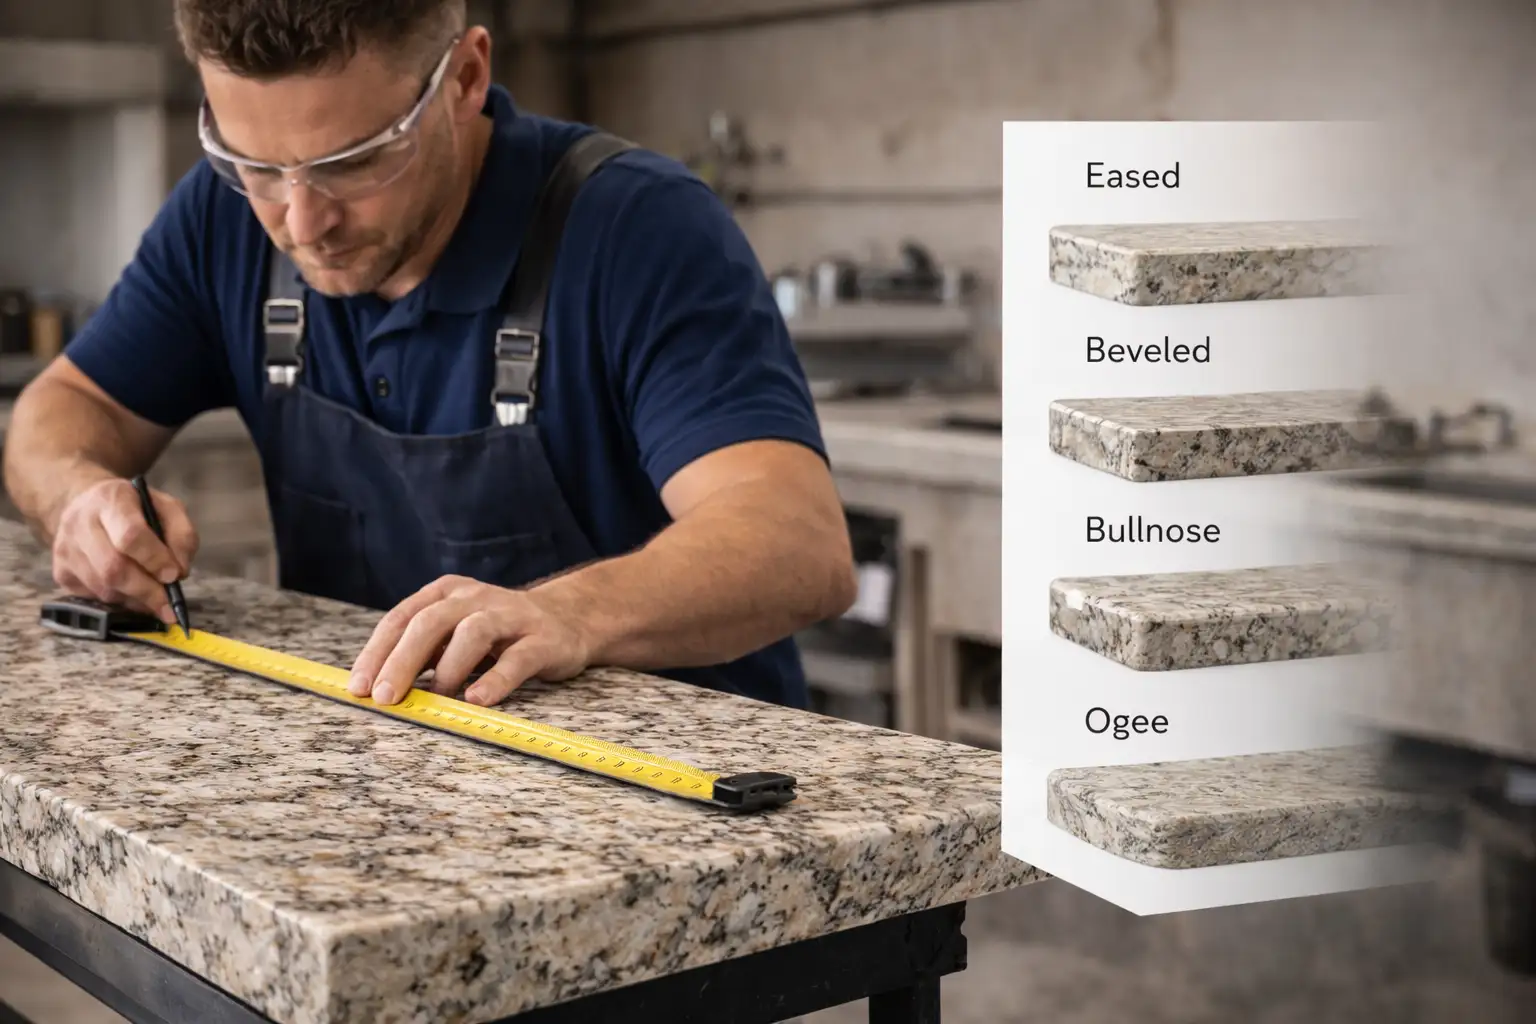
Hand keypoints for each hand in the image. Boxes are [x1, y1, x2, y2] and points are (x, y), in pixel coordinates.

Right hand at [50, 477, 198, 624]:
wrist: (88, 506)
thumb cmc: (135, 508)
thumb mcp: (167, 508)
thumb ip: (182, 536)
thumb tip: (179, 573)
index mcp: (111, 500)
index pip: (130, 535)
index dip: (154, 560)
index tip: (174, 575)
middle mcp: (80, 523)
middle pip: (113, 568)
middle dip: (147, 591)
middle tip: (169, 605)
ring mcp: (66, 549)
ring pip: (103, 588)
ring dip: (135, 599)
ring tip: (155, 598)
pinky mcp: (61, 572)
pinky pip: (94, 598)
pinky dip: (120, 602)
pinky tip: (133, 593)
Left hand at [347, 575, 593, 706]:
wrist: (568, 619)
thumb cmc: (499, 633)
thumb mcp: (455, 632)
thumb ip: (423, 653)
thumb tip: (377, 688)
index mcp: (446, 593)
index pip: (402, 618)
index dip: (377, 652)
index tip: (360, 686)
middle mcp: (475, 598)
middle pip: (430, 622)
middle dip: (402, 661)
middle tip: (385, 697)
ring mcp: (511, 617)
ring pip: (473, 633)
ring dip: (448, 669)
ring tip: (435, 699)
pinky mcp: (542, 640)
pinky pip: (517, 659)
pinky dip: (495, 681)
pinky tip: (477, 701)